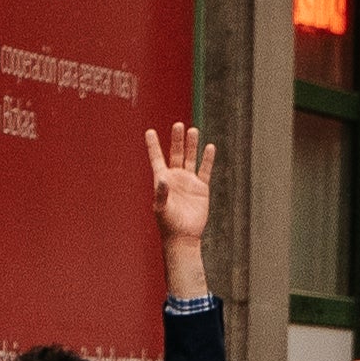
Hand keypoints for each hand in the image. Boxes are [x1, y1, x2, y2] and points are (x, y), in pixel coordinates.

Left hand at [144, 120, 220, 261]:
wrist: (184, 236)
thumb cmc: (168, 223)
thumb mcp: (162, 208)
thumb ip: (162, 193)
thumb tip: (163, 179)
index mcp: (162, 180)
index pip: (156, 158)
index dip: (153, 145)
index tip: (150, 131)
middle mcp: (175, 177)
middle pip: (176, 153)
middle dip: (176, 139)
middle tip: (178, 125)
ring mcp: (189, 181)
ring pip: (190, 158)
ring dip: (191, 145)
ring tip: (193, 130)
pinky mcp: (201, 188)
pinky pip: (205, 170)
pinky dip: (207, 159)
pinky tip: (209, 147)